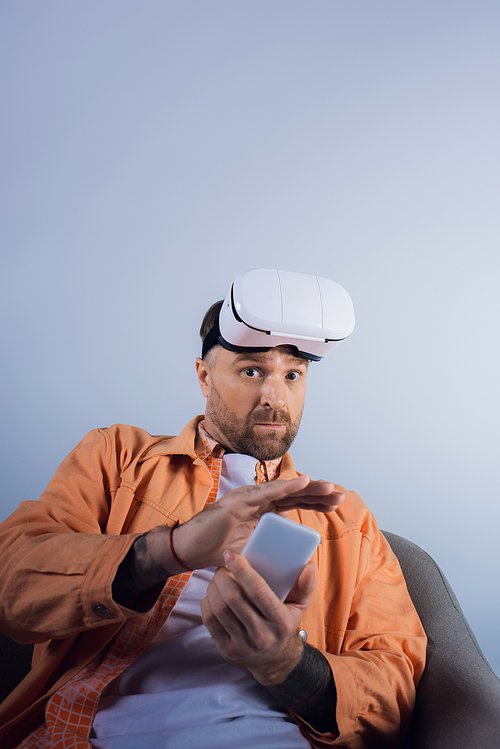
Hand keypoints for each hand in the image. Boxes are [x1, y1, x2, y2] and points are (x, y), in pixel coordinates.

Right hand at [114, 475, 343, 601]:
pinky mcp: (238, 502)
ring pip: (284, 490)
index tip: (337, 503)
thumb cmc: (219, 550)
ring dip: (308, 488)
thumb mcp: (252, 550)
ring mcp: (248, 498)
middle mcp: (258, 499)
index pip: (295, 502)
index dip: (315, 500)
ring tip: (328, 488)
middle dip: (318, 493)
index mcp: (264, 510)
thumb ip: (268, 547)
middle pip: (294, 493)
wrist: (190, 551)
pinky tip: (302, 482)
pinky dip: (285, 486)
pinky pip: (266, 493)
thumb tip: (291, 557)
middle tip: (339, 494)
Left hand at [200, 550, 316, 685]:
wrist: (275, 661)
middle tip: (223, 567)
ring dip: (214, 588)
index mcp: (280, 621)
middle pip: (234, 599)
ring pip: (220, 609)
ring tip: (218, 579)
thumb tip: (309, 566)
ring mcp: (243, 646)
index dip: (242, 570)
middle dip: (223, 576)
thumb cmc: (284, 624)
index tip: (231, 554)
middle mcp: (262, 636)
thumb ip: (305, 585)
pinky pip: (210, 621)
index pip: (258, 591)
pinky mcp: (227, 651)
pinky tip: (213, 595)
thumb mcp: (299, 606)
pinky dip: (207, 602)